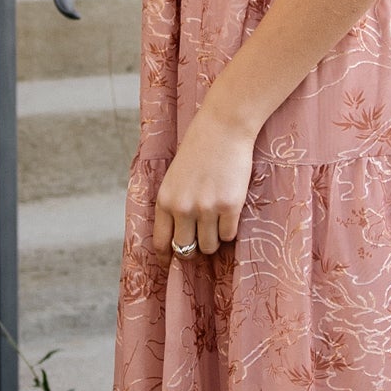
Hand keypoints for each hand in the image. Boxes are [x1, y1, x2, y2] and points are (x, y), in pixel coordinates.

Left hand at [153, 101, 256, 257]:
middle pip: (185, 250)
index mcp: (165, 201)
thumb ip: (174, 205)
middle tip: (201, 242)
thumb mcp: (174, 178)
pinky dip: (230, 229)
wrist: (222, 128)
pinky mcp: (229, 207)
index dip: (167, 257)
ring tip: (217, 222)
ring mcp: (206, 209)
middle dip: (193, 250)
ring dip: (214, 240)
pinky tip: (230, 213)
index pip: (161, 242)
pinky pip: (229, 235)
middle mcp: (182, 208)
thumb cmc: (199, 150)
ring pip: (209, 246)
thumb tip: (179, 236)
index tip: (171, 262)